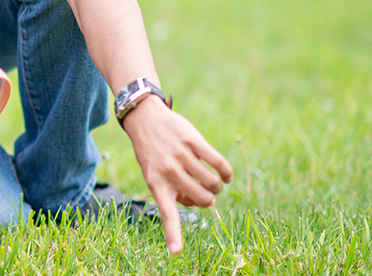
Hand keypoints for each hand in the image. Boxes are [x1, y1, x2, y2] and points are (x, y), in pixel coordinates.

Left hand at [123, 97, 233, 253]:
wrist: (145, 119)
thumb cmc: (152, 153)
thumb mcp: (153, 174)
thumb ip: (174, 190)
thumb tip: (201, 202)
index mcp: (156, 184)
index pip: (167, 214)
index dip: (173, 234)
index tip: (176, 252)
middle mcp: (168, 171)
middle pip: (203, 199)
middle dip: (208, 200)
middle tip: (205, 194)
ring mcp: (181, 156)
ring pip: (212, 182)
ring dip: (217, 186)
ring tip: (213, 182)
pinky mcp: (193, 141)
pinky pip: (219, 163)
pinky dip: (226, 173)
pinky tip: (226, 176)